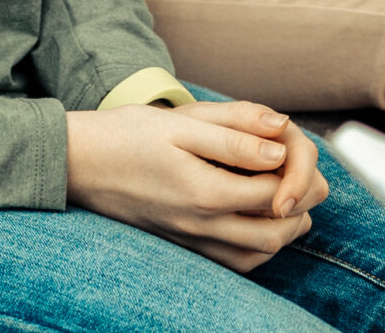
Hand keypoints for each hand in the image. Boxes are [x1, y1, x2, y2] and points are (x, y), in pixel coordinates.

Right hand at [65, 100, 327, 270]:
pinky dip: (257, 246)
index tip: (291, 147)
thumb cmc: (129, 134)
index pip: (274, 190)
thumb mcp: (182, 123)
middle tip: (304, 177)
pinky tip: (257, 218)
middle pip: (275, 231)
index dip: (296, 169)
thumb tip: (280, 141)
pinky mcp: (182, 246)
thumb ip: (235, 133)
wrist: (79, 164)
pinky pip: (233, 261)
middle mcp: (200, 225)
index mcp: (204, 191)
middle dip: (301, 205)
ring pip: (257, 253)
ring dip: (284, 229)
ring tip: (287, 197)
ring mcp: (190, 241)